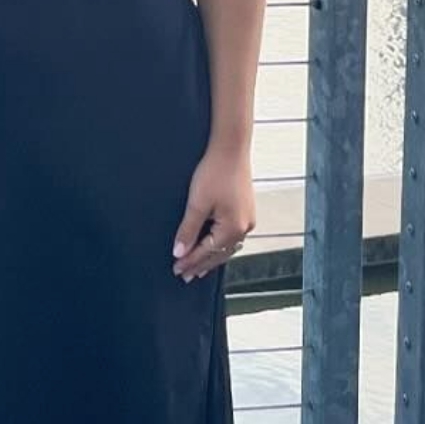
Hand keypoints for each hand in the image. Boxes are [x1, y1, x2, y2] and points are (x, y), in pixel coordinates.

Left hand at [172, 144, 253, 281]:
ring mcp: (248, 219)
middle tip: (184, 274)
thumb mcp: (196, 203)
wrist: (231, 148)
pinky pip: (232, 235)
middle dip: (200, 264)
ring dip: (211, 257)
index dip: (190, 262)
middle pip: (219, 254)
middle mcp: (244, 227)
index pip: (207, 253)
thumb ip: (188, 230)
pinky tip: (213, 246)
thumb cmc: (214, 172)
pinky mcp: (246, 210)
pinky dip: (219, 244)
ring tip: (198, 267)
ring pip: (227, 246)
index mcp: (233, 228)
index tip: (176, 269)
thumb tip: (180, 252)